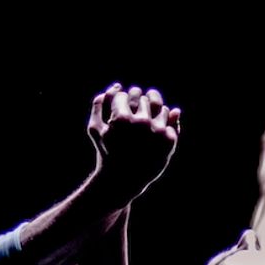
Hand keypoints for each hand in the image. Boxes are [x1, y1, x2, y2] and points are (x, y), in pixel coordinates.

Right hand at [88, 83, 179, 201]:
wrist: (123, 179)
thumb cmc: (105, 153)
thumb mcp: (94, 129)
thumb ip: (98, 105)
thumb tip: (116, 85)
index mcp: (121, 119)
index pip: (124, 94)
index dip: (121, 98)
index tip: (121, 105)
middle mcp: (141, 123)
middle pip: (142, 96)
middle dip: (137, 99)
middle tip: (134, 106)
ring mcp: (156, 131)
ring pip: (158, 105)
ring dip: (152, 106)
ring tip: (145, 114)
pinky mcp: (169, 139)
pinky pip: (170, 119)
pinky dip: (162, 119)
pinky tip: (154, 126)